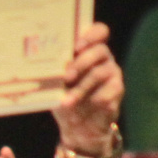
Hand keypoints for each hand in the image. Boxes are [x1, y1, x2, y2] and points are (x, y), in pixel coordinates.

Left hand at [52, 22, 122, 155]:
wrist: (77, 127)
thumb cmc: (64, 96)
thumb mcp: (54, 82)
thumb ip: (54, 69)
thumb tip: (39, 63)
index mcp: (88, 49)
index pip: (98, 31)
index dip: (90, 35)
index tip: (75, 46)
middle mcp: (103, 58)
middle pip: (100, 50)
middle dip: (81, 62)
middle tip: (66, 76)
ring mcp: (112, 73)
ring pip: (100, 72)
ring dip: (81, 88)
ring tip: (66, 101)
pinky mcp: (118, 90)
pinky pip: (112, 89)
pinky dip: (96, 98)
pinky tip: (88, 105)